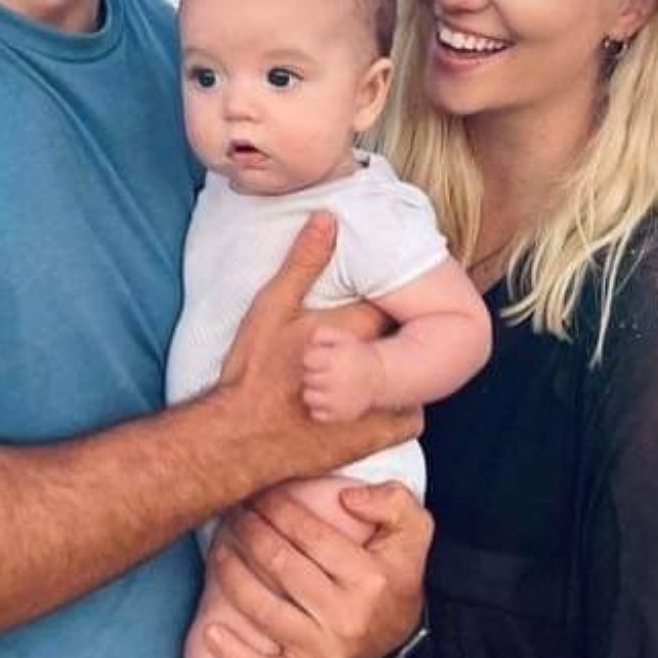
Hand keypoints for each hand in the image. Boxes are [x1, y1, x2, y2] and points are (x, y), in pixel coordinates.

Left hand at [205, 482, 432, 657]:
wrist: (398, 630)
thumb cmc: (394, 570)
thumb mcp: (412, 528)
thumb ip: (392, 500)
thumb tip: (346, 499)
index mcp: (370, 579)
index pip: (310, 535)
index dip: (280, 507)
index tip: (261, 491)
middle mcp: (346, 617)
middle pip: (281, 566)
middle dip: (250, 531)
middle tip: (235, 510)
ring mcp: (324, 650)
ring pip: (263, 609)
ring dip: (231, 574)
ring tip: (220, 546)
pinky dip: (234, 654)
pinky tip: (211, 630)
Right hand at [216, 215, 417, 476]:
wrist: (239, 439)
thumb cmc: (253, 371)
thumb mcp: (270, 308)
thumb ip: (303, 263)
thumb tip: (328, 218)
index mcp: (354, 326)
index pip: (397, 301)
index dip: (396, 297)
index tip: (391, 294)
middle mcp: (375, 363)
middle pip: (410, 340)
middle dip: (403, 334)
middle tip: (387, 331)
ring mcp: (378, 404)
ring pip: (417, 381)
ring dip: (406, 372)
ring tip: (384, 366)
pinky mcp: (374, 436)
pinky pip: (411, 419)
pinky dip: (403, 408)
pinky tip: (381, 401)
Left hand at [301, 327, 382, 421]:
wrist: (378, 378)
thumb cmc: (354, 355)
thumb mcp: (342, 337)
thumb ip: (322, 333)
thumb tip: (309, 344)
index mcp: (337, 360)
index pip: (307, 360)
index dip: (311, 358)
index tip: (320, 359)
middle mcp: (337, 381)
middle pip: (307, 378)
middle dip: (313, 374)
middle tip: (326, 372)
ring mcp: (339, 400)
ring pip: (308, 397)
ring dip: (313, 391)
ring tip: (324, 386)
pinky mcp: (340, 415)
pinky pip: (316, 414)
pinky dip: (320, 408)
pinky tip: (329, 399)